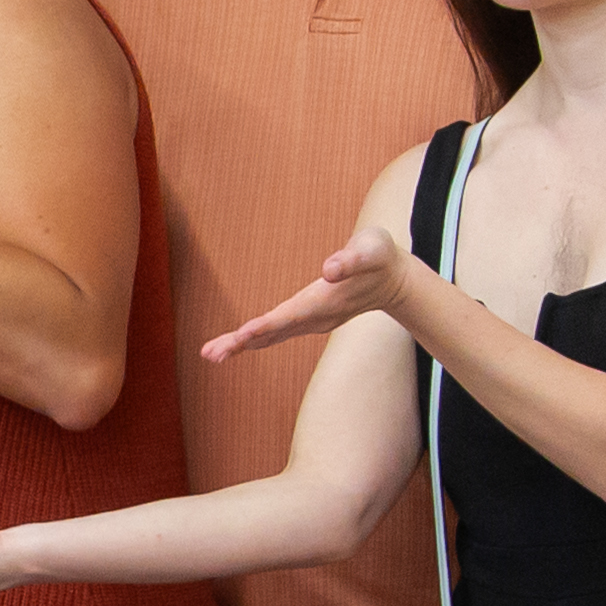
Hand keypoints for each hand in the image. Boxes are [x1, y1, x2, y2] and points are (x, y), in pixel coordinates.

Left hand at [201, 222, 421, 362]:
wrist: (394, 280)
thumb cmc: (380, 257)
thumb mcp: (370, 250)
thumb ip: (352, 260)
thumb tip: (329, 269)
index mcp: (325, 301)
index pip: (290, 316)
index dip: (266, 325)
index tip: (242, 335)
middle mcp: (315, 317)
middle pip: (273, 333)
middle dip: (241, 343)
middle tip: (211, 354)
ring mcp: (312, 321)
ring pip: (271, 336)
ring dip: (241, 345)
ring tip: (210, 354)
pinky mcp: (309, 318)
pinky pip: (276, 332)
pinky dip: (253, 339)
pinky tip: (235, 343)